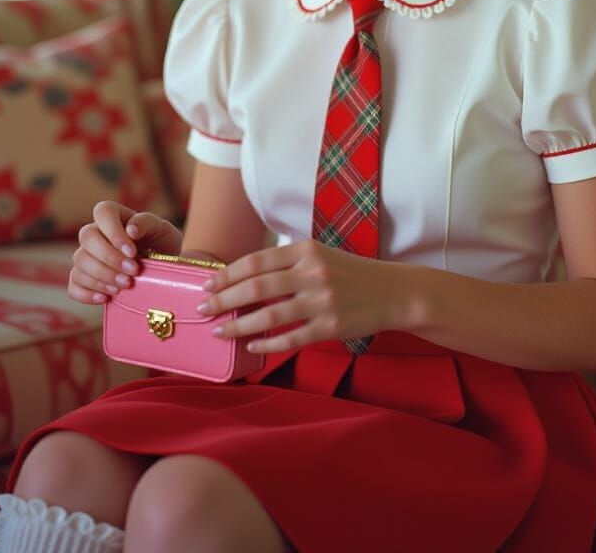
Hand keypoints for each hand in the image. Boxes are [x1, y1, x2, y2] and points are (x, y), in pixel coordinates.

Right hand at [68, 200, 182, 304]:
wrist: (161, 268)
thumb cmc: (161, 243)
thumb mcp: (163, 230)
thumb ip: (147, 223)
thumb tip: (130, 230)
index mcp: (115, 215)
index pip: (103, 212)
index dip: (114, 232)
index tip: (132, 252)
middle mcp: (97, 232)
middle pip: (87, 237)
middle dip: (109, 258)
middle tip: (133, 272)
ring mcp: (87, 255)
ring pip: (80, 261)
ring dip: (102, 276)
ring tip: (125, 285)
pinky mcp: (83, 277)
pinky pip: (72, 285)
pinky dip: (86, 293)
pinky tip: (106, 298)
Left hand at [196, 239, 396, 353]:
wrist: (393, 292)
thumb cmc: (350, 273)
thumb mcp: (320, 255)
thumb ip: (287, 262)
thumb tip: (242, 277)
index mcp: (307, 250)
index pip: (257, 261)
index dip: (228, 274)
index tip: (207, 284)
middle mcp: (313, 273)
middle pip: (256, 287)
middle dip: (223, 299)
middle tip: (202, 308)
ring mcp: (322, 301)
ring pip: (269, 316)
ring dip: (238, 325)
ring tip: (218, 330)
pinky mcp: (331, 327)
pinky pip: (291, 338)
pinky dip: (267, 344)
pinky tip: (251, 346)